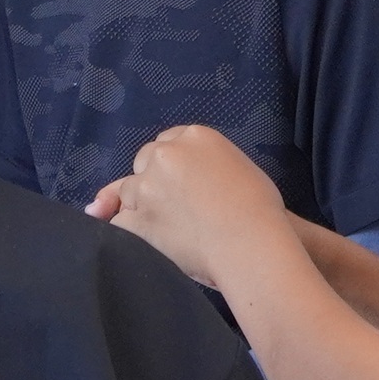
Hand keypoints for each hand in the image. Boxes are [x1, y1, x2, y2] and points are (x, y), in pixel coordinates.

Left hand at [89, 126, 293, 287]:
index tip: (183, 182)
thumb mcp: (238, 168)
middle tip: (178, 205)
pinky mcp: (138, 217)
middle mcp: (167, 154)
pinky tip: (146, 239)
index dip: (173, 164)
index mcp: (196, 136)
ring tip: (169, 228)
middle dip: (154, 179)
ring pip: (127, 190)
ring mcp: (147, 185)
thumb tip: (190, 183)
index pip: (169, 142)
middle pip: (145, 160)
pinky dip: (128, 230)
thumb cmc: (259, 210)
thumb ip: (208, 164)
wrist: (251, 243)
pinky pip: (119, 221)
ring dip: (140, 205)